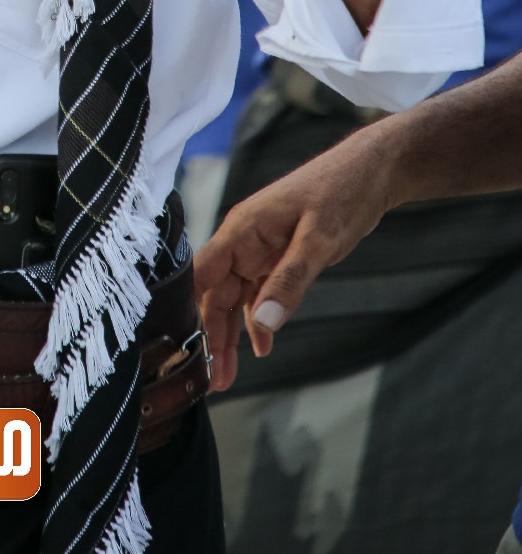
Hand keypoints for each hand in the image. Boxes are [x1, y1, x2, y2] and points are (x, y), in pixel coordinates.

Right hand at [194, 124, 394, 391]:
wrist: (370, 173)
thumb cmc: (342, 193)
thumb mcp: (319, 241)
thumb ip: (289, 282)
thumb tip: (262, 325)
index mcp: (242, 230)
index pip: (201, 274)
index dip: (189, 310)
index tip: (183, 348)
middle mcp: (244, 241)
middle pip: (215, 293)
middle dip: (211, 335)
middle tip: (213, 380)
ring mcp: (260, 249)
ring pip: (234, 297)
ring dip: (230, 334)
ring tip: (226, 375)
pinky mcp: (278, 256)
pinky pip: (259, 293)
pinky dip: (257, 320)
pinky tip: (262, 346)